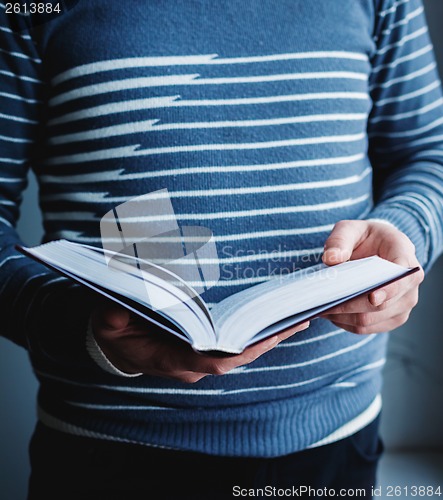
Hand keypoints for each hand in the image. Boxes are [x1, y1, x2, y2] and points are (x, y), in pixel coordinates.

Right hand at [90, 302, 309, 382]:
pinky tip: (274, 320)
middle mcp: (191, 364)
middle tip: (297, 319)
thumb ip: (113, 316)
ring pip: (240, 353)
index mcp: (171, 358)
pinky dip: (256, 335)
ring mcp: (199, 360)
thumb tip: (119, 306)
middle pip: (236, 358)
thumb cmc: (115, 332)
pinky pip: (235, 347)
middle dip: (267, 341)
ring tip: (297, 317)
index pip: (211, 360)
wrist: (118, 346)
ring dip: (267, 338)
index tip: (263, 336)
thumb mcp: (108, 321)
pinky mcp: (204, 351)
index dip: (238, 350)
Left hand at [321, 220, 423, 333]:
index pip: (403, 276)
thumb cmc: (364, 238)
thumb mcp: (349, 229)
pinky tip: (330, 313)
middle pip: (380, 305)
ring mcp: (403, 304)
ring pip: (369, 320)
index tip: (371, 297)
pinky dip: (344, 323)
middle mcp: (410, 283)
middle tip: (322, 303)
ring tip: (320, 307)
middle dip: (349, 306)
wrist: (375, 249)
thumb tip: (331, 259)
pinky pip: (365, 328)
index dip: (389, 289)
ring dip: (342, 317)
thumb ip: (339, 240)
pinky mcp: (391, 318)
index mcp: (404, 254)